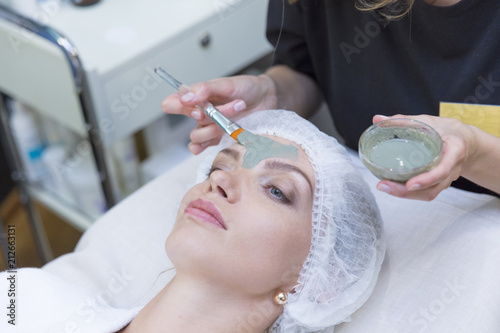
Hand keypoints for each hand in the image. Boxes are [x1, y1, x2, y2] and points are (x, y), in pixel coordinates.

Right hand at [161, 74, 276, 153]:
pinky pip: (205, 147)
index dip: (174, 105)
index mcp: (199, 96)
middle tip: (215, 110)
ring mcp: (210, 127)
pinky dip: (204, 147)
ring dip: (214, 127)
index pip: (175, 102)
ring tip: (235, 113)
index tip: (183, 104)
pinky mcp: (220, 138)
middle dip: (204, 115)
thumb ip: (205, 89)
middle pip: (189, 120)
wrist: (267, 99)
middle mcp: (201, 113)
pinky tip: (207, 145)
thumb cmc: (246, 88)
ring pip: (198, 136)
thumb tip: (186, 97)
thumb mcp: (226, 84)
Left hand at [372, 114, 475, 200]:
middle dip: (407, 192)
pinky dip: (409, 193)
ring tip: (384, 187)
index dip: (427, 179)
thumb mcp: (427, 121)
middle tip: (384, 185)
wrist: (463, 140)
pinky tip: (392, 187)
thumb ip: (403, 120)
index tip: (410, 184)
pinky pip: (426, 192)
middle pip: (432, 188)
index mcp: (455, 151)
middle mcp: (453, 169)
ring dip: (405, 195)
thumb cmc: (445, 129)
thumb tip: (377, 119)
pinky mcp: (439, 183)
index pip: (443, 169)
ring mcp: (446, 179)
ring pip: (429, 193)